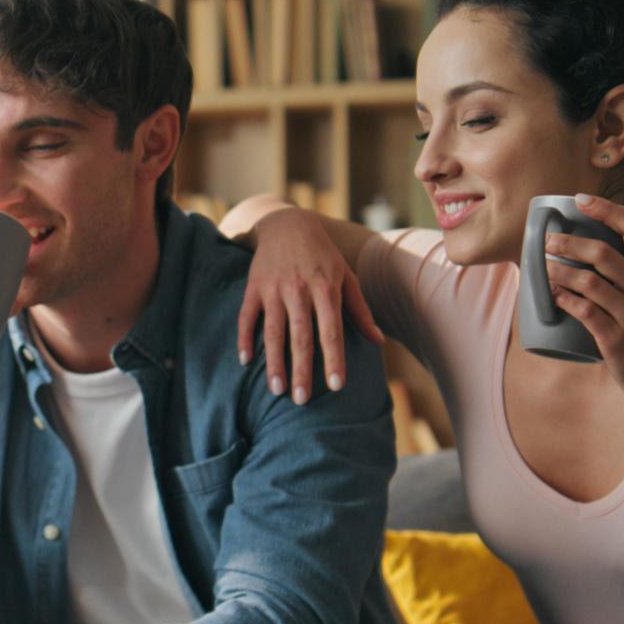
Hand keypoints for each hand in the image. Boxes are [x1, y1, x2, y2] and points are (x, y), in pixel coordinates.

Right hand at [234, 208, 383, 403]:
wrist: (287, 223)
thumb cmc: (322, 255)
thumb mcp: (346, 276)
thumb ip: (360, 310)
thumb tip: (378, 341)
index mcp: (326, 288)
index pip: (331, 331)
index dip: (334, 359)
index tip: (336, 385)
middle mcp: (299, 290)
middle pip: (301, 337)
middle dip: (302, 370)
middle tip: (301, 400)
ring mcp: (274, 288)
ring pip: (273, 331)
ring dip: (274, 362)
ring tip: (277, 389)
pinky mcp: (254, 287)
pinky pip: (247, 317)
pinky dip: (244, 338)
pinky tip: (245, 361)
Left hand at [542, 194, 623, 397]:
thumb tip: (586, 248)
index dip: (606, 209)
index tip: (580, 200)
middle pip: (602, 252)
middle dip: (568, 243)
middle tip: (547, 241)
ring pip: (587, 281)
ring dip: (558, 271)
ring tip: (542, 267)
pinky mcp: (616, 337)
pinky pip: (583, 311)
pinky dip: (563, 299)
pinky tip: (551, 294)